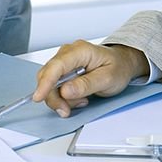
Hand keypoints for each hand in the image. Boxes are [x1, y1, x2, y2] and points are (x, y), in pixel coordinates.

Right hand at [33, 40, 148, 116]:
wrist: (122, 64)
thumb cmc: (118, 67)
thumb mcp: (107, 79)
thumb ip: (86, 85)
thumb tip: (65, 91)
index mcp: (80, 51)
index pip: (57, 66)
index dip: (46, 82)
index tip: (39, 97)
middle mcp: (68, 53)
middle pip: (48, 75)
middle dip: (54, 96)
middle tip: (66, 110)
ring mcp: (65, 61)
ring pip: (50, 82)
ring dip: (61, 98)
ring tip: (82, 101)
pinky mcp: (64, 70)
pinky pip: (55, 85)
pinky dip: (64, 97)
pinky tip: (79, 98)